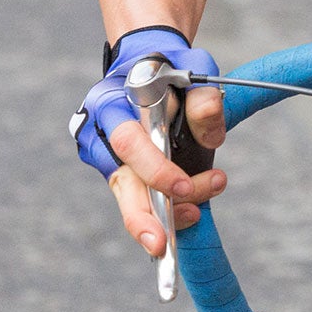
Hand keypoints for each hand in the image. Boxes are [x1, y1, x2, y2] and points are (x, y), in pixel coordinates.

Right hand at [72, 26, 227, 257]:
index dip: (154, 168)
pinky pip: (139, 199)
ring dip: (162, 216)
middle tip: (162, 244)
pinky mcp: (122, 174)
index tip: (183, 185)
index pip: (128, 142)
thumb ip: (203, 93)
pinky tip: (187, 214)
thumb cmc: (170, 68)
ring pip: (129, 198)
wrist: (149, 67)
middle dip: (141, 217)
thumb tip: (209, 118)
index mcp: (112, 103)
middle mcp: (101, 135)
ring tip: (196, 213)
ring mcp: (108, 158)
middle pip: (120, 183)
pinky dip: (162, 213)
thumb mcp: (193, 68)